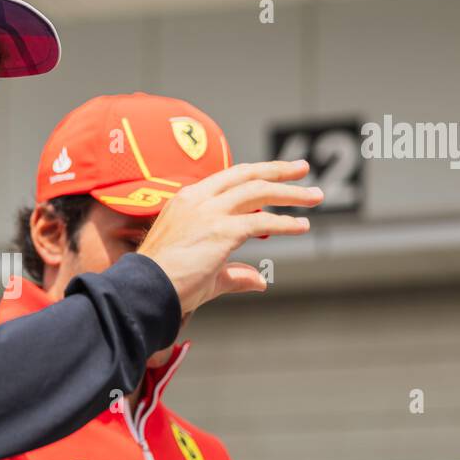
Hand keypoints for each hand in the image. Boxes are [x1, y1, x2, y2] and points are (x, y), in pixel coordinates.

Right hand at [137, 160, 321, 315]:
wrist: (145, 291)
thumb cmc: (165, 282)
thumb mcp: (203, 270)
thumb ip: (233, 272)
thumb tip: (259, 280)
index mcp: (185, 200)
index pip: (227, 178)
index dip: (255, 173)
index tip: (275, 173)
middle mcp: (197, 199)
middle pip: (246, 175)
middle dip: (278, 171)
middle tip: (302, 169)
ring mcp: (209, 213)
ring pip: (258, 191)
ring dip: (290, 192)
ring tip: (314, 197)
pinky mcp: (222, 231)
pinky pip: (262, 221)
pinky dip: (285, 222)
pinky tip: (300, 226)